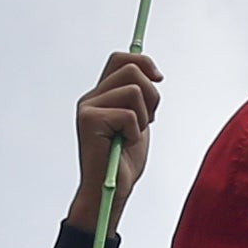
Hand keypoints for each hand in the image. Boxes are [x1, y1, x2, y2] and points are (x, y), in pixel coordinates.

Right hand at [73, 51, 161, 220]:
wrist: (113, 189)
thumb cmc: (125, 160)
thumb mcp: (138, 121)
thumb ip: (139, 97)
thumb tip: (153, 73)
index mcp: (101, 95)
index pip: (120, 59)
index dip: (143, 61)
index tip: (159, 78)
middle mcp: (91, 98)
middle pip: (131, 70)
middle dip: (152, 95)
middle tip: (148, 120)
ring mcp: (88, 108)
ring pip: (134, 90)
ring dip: (144, 116)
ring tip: (133, 135)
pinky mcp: (89, 120)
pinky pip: (129, 114)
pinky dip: (135, 132)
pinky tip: (124, 144)